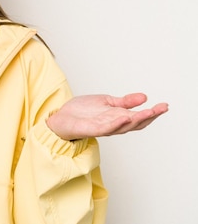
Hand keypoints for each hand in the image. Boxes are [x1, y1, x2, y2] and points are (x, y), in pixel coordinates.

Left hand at [46, 93, 168, 140]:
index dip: (153, 112)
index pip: (139, 117)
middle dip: (149, 116)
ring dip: (137, 119)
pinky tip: (125, 116)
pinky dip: (117, 123)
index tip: (164, 105)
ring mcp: (104, 128)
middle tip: (161, 108)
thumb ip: (124, 101)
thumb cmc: (82, 111)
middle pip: (136, 123)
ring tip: (148, 112)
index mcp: (118, 117)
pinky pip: (107, 128)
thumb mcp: (106, 101)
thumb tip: (144, 97)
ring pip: (124, 126)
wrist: (61, 117)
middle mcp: (114, 124)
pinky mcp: (93, 129)